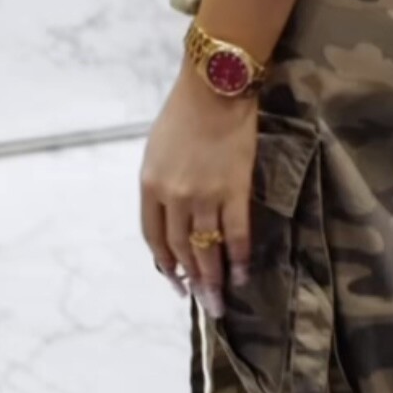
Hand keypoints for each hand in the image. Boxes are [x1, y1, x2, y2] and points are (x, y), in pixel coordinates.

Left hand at [140, 64, 258, 318]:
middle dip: (192, 281)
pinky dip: (240, 257)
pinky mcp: (235, 189)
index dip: (165, 264)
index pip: (154, 238)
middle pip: (182, 250)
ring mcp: (205, 195)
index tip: (175, 280)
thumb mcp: (157, 151)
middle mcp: (174, 197)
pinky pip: (237, 233)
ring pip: (208, 249)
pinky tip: (243, 273)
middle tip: (204, 304)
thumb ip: (160, 186)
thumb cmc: (183, 113)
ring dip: (214, 279)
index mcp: (150, 186)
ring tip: (221, 302)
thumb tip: (173, 219)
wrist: (214, 88)